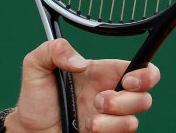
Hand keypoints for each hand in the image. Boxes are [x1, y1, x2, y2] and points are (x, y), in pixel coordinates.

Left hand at [7, 39, 160, 132]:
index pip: (139, 68)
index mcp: (101, 73)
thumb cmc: (36, 98)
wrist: (31, 129)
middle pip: (144, 97)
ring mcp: (111, 118)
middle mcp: (110, 95)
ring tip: (89, 117)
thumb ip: (54, 50)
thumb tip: (80, 62)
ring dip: (112, 119)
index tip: (128, 81)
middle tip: (100, 100)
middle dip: (126, 100)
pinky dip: (107, 130)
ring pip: (134, 119)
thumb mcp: (36, 65)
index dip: (145, 74)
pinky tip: (89, 127)